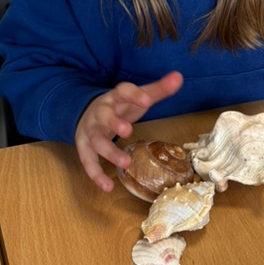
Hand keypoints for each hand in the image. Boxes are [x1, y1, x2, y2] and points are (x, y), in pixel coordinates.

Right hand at [74, 71, 183, 190]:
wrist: (86, 113)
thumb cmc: (118, 106)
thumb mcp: (136, 97)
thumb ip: (157, 89)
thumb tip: (178, 77)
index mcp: (114, 98)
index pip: (123, 92)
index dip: (134, 95)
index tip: (147, 100)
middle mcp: (100, 113)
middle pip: (104, 116)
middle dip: (114, 123)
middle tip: (127, 131)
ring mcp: (90, 130)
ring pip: (96, 141)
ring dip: (109, 152)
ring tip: (125, 163)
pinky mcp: (84, 147)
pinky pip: (87, 162)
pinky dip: (96, 175)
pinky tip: (108, 187)